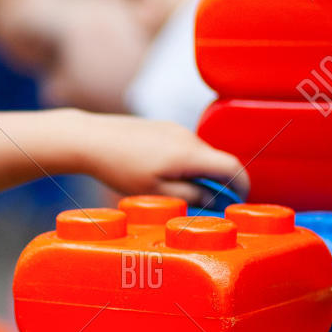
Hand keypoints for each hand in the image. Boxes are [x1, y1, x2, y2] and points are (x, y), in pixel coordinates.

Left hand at [71, 112, 248, 204]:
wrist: (89, 139)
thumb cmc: (119, 167)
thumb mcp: (155, 192)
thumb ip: (190, 196)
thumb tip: (215, 199)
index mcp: (189, 154)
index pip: (232, 168)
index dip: (241, 187)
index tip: (237, 202)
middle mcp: (187, 137)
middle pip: (218, 161)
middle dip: (218, 183)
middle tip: (207, 204)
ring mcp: (175, 128)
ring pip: (200, 154)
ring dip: (199, 173)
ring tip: (177, 190)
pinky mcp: (163, 126)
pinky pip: (185, 147)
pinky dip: (185, 162)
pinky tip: (162, 174)